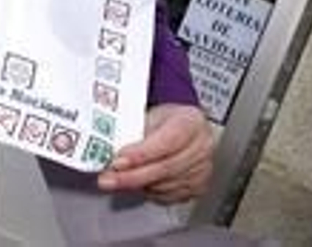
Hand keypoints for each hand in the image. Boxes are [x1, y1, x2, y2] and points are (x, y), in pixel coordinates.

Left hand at [97, 102, 213, 203]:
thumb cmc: (167, 121)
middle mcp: (202, 145)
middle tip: (108, 179)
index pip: (167, 141)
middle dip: (132, 176)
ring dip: (138, 185)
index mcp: (191, 121)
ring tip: (119, 180)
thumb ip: (134, 131)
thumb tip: (108, 148)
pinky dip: (150, 192)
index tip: (118, 161)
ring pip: (165, 185)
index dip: (142, 154)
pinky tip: (141, 183)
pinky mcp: (199, 186)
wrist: (185, 128)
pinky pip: (169, 196)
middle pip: (165, 167)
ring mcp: (202, 168)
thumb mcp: (150, 116)